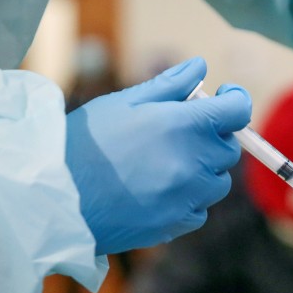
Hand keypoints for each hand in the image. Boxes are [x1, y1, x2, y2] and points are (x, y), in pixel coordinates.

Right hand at [65, 57, 250, 254]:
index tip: (225, 96)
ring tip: (163, 163)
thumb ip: (170, 85)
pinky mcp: (177, 224)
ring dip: (203, 169)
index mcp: (184, 126)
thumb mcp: (124, 102)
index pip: (238, 110)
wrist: (54, 199)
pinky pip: (199, 208)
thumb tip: (201, 67)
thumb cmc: (84, 143)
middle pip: (229, 147)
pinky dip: (188, 198)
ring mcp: (188, 197)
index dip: (235, 99)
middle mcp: (195, 163)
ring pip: (217, 180)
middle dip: (212, 135)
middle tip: (179, 131)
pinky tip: (156, 190)